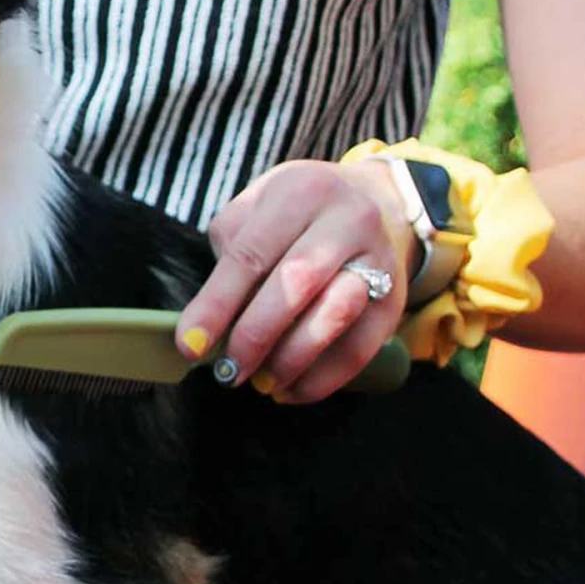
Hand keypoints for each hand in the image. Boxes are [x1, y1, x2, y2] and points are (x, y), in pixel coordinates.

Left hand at [177, 160, 415, 403]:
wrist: (374, 204)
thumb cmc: (296, 214)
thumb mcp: (257, 208)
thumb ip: (232, 252)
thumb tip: (209, 320)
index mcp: (299, 192)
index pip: (250, 254)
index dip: (217, 305)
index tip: (190, 345)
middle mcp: (347, 218)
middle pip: (295, 284)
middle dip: (254, 336)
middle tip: (227, 372)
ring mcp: (378, 258)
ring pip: (336, 314)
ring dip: (292, 359)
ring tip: (261, 383)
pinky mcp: (395, 299)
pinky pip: (362, 347)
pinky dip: (324, 378)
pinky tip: (293, 391)